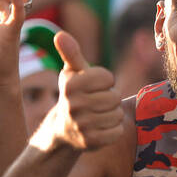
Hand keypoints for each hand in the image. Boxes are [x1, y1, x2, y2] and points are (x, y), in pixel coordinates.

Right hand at [50, 31, 123, 150]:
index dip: (106, 81)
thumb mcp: (72, 72)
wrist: (64, 129)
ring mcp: (81, 125)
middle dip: (110, 99)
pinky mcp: (90, 142)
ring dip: (113, 114)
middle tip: (98, 103)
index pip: (107, 77)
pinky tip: (101, 127)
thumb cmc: (74, 94)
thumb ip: (71, 53)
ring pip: (117, 114)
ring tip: (99, 114)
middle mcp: (73, 105)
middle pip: (114, 97)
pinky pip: (117, 131)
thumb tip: (60, 34)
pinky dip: (114, 129)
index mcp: (70, 85)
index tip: (95, 86)